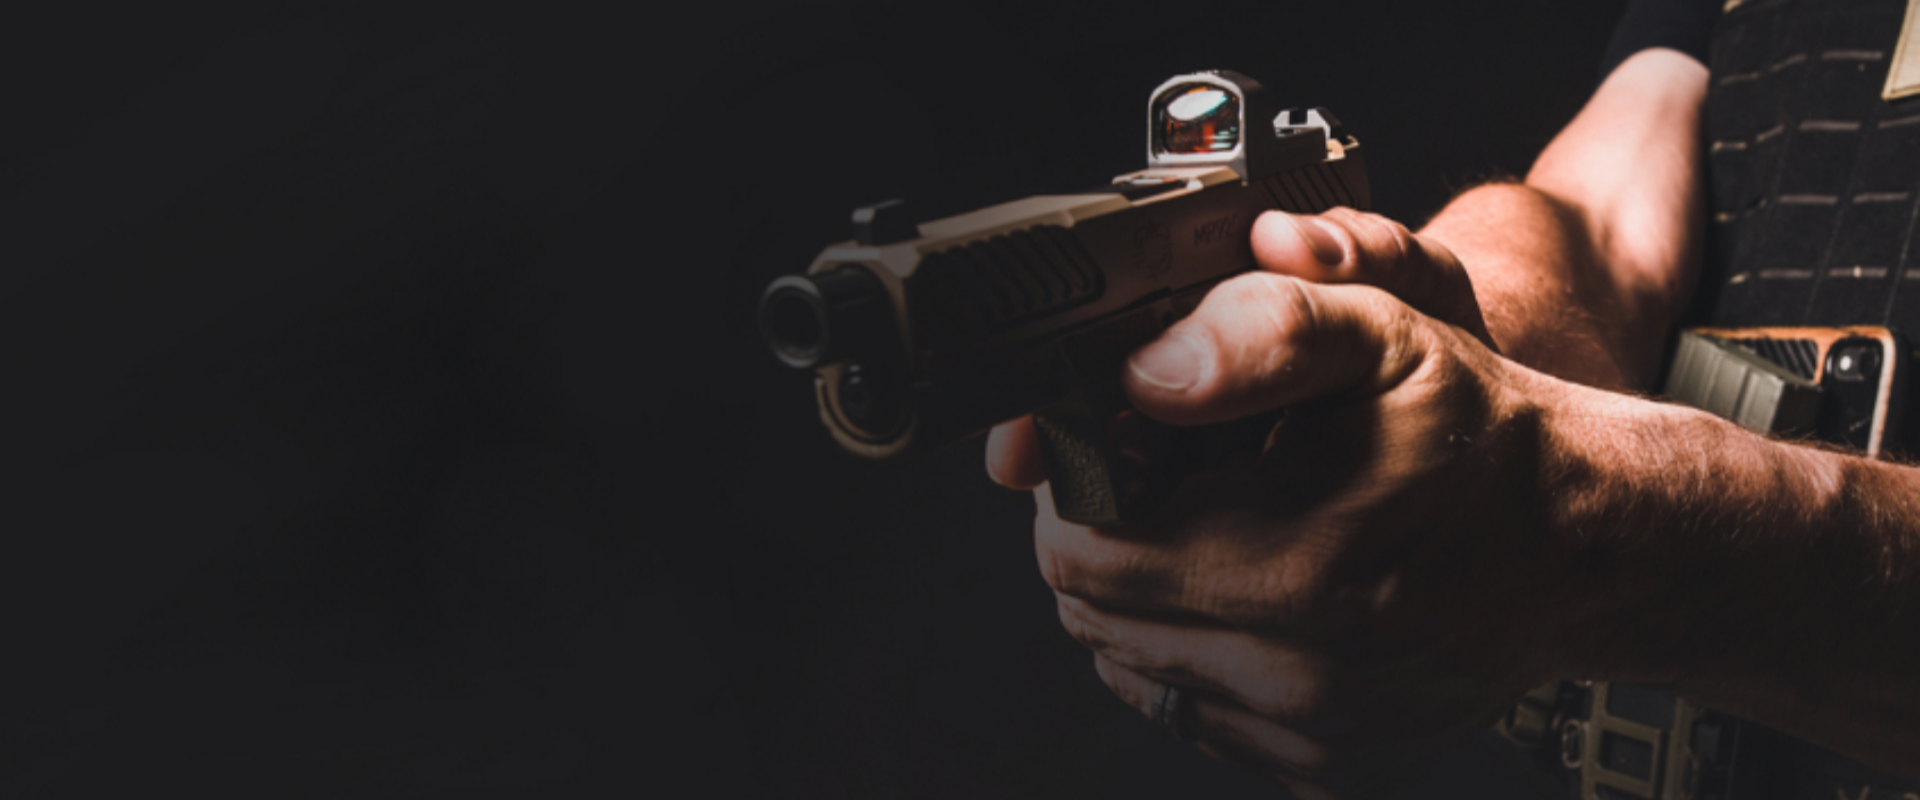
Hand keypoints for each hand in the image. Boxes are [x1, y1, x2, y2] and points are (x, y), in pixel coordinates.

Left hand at [988, 209, 1587, 794]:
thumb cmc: (1485, 437)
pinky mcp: (1326, 762)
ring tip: (1209, 532)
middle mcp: (1297, 668)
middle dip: (1101, 540)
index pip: (1081, 550)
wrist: (1593, 542)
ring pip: (1131, 669)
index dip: (1075, 490)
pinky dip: (1192, 654)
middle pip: (1093, 616)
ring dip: (1142, 599)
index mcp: (1293, 562)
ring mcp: (1312, 729)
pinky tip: (1246, 593)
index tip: (1108, 449)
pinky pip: (1193, 712)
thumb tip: (1147, 374)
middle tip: (1156, 483)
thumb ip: (1261, 333)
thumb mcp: (1386, 334)